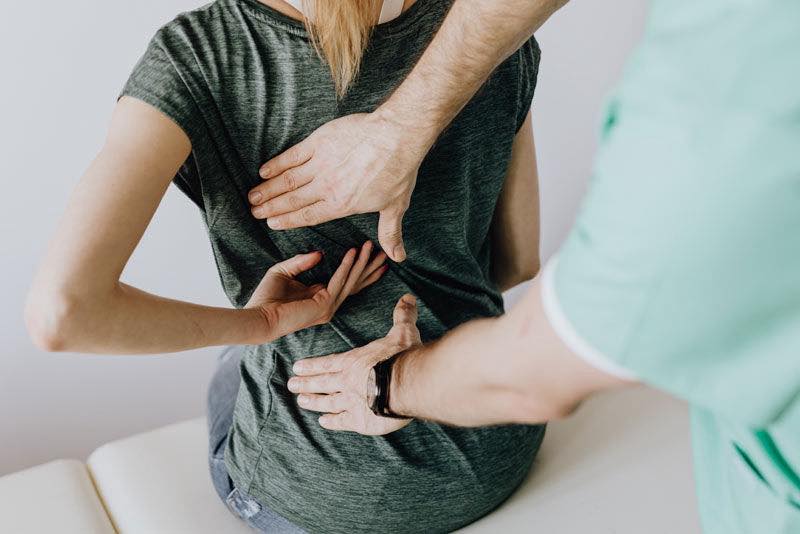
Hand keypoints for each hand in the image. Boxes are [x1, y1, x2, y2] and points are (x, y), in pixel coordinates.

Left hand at [246, 242, 386, 342]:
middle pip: (355, 283)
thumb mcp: (284, 271)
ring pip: (351, 281)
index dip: (360, 268)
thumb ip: (301, 262)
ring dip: (362, 263)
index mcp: (320, 297)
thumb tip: (320, 253)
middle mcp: (328, 304)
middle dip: (370, 267)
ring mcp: (328, 307)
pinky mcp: (324, 305)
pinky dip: (346, 266)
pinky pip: (338, 281)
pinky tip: (352, 252)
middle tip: (384, 252)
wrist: (258, 317)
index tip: (371, 254)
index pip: (346, 282)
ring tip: (371, 246)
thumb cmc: (266, 298)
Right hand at [248, 112, 433, 261]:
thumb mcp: (395, 206)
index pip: (308, 216)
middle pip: (292, 200)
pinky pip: (292, 156)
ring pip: (287, 180)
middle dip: (271, 207)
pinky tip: (264, 170)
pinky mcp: (319, 143)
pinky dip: (277, 164)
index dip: (287, 220)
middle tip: (254, 212)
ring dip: (268, 189)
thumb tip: (398, 257)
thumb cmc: (398, 172)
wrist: (396, 137)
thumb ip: (389, 233)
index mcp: (341, 205)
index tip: (271, 223)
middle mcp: (326, 187)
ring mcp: (320, 164)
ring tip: (252, 196)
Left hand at [288, 294, 421, 435]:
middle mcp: (348, 381)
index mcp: (354, 361)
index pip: (328, 363)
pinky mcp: (360, 420)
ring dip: (314, 402)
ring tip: (301, 402)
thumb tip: (407, 297)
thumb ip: (402, 316)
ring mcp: (351, 402)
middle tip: (291, 385)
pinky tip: (323, 421)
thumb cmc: (403, 356)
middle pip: (322, 382)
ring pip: (327, 402)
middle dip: (305, 383)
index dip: (312, 366)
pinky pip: (342, 421)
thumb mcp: (403, 332)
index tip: (297, 367)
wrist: (407, 384)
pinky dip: (332, 421)